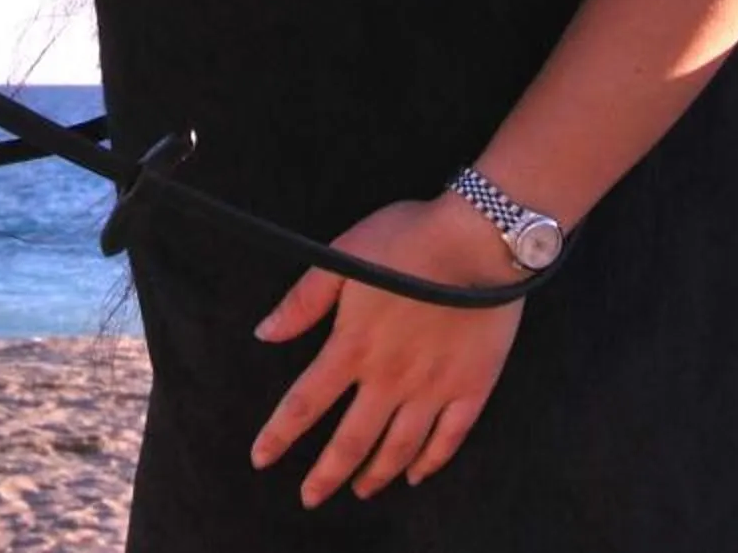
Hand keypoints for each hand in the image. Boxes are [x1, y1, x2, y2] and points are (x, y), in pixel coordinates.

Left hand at [248, 194, 525, 505]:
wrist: (477, 240)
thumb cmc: (407, 240)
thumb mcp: (342, 257)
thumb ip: (303, 301)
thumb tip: (264, 332)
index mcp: (353, 347)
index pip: (305, 403)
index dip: (279, 435)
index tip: (261, 459)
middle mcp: (389, 378)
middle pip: (351, 440)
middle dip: (326, 474)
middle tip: (310, 498)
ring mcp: (433, 387)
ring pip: (399, 447)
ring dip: (375, 474)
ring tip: (360, 490)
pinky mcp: (471, 387)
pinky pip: (450, 438)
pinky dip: (431, 461)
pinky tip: (416, 474)